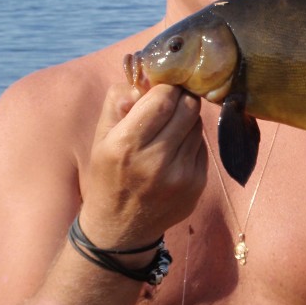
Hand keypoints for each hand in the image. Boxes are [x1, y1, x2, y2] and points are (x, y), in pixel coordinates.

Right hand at [79, 83, 205, 248]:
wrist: (120, 228)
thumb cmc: (108, 174)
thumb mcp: (101, 136)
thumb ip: (119, 100)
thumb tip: (148, 76)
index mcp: (126, 145)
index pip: (164, 97)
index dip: (166, 87)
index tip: (162, 88)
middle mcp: (156, 161)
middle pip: (188, 107)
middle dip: (181, 99)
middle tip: (171, 102)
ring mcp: (181, 175)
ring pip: (198, 125)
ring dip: (187, 121)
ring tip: (168, 132)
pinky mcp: (197, 185)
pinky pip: (203, 147)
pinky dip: (191, 143)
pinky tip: (174, 153)